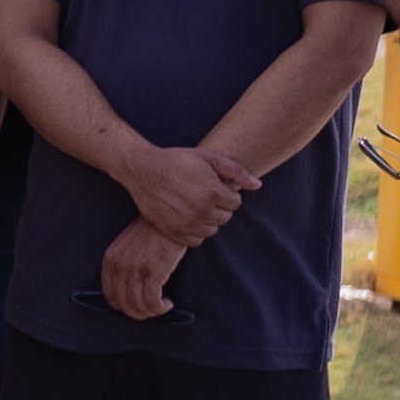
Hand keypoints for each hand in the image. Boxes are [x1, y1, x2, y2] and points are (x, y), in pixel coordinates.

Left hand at [97, 220, 184, 325]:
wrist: (170, 219)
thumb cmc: (152, 232)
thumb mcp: (127, 246)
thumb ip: (123, 265)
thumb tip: (129, 291)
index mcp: (110, 260)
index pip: (109, 295)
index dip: (123, 306)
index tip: (137, 306)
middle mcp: (119, 266)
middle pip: (122, 304)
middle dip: (138, 313)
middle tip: (152, 311)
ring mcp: (135, 269)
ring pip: (137, 306)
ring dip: (151, 312)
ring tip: (162, 307)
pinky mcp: (153, 272)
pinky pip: (152, 301)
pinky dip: (159, 308)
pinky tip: (167, 304)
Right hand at [117, 142, 249, 248]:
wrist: (142, 170)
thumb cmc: (177, 161)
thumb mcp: (209, 158)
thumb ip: (236, 171)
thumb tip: (258, 185)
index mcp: (213, 192)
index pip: (235, 203)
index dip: (226, 194)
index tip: (212, 186)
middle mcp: (202, 211)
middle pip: (225, 217)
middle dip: (218, 207)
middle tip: (201, 194)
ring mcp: (187, 224)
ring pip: (212, 229)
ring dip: (207, 219)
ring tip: (193, 204)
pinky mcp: (174, 233)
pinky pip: (196, 240)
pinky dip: (194, 231)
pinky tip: (186, 217)